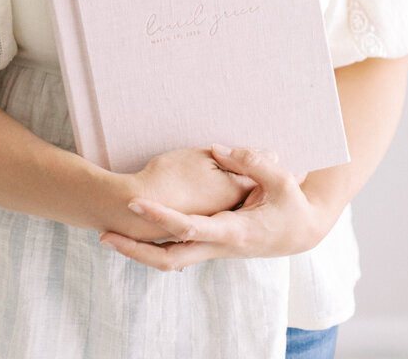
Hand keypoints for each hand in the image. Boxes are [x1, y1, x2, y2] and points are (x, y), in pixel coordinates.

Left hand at [100, 145, 328, 270]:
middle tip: (105, 234)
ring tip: (110, 234)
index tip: (134, 203)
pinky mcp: (212, 244)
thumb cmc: (293, 206)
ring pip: (169, 259)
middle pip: (169, 258)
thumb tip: (219, 147)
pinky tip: (137, 231)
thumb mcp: (281, 180)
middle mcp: (218, 245)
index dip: (160, 217)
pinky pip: (177, 250)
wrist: (302, 234)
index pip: (188, 227)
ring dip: (140, 251)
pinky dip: (155, 245)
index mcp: (232, 232)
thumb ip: (251, 162)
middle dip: (136, 249)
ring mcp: (213, 248)